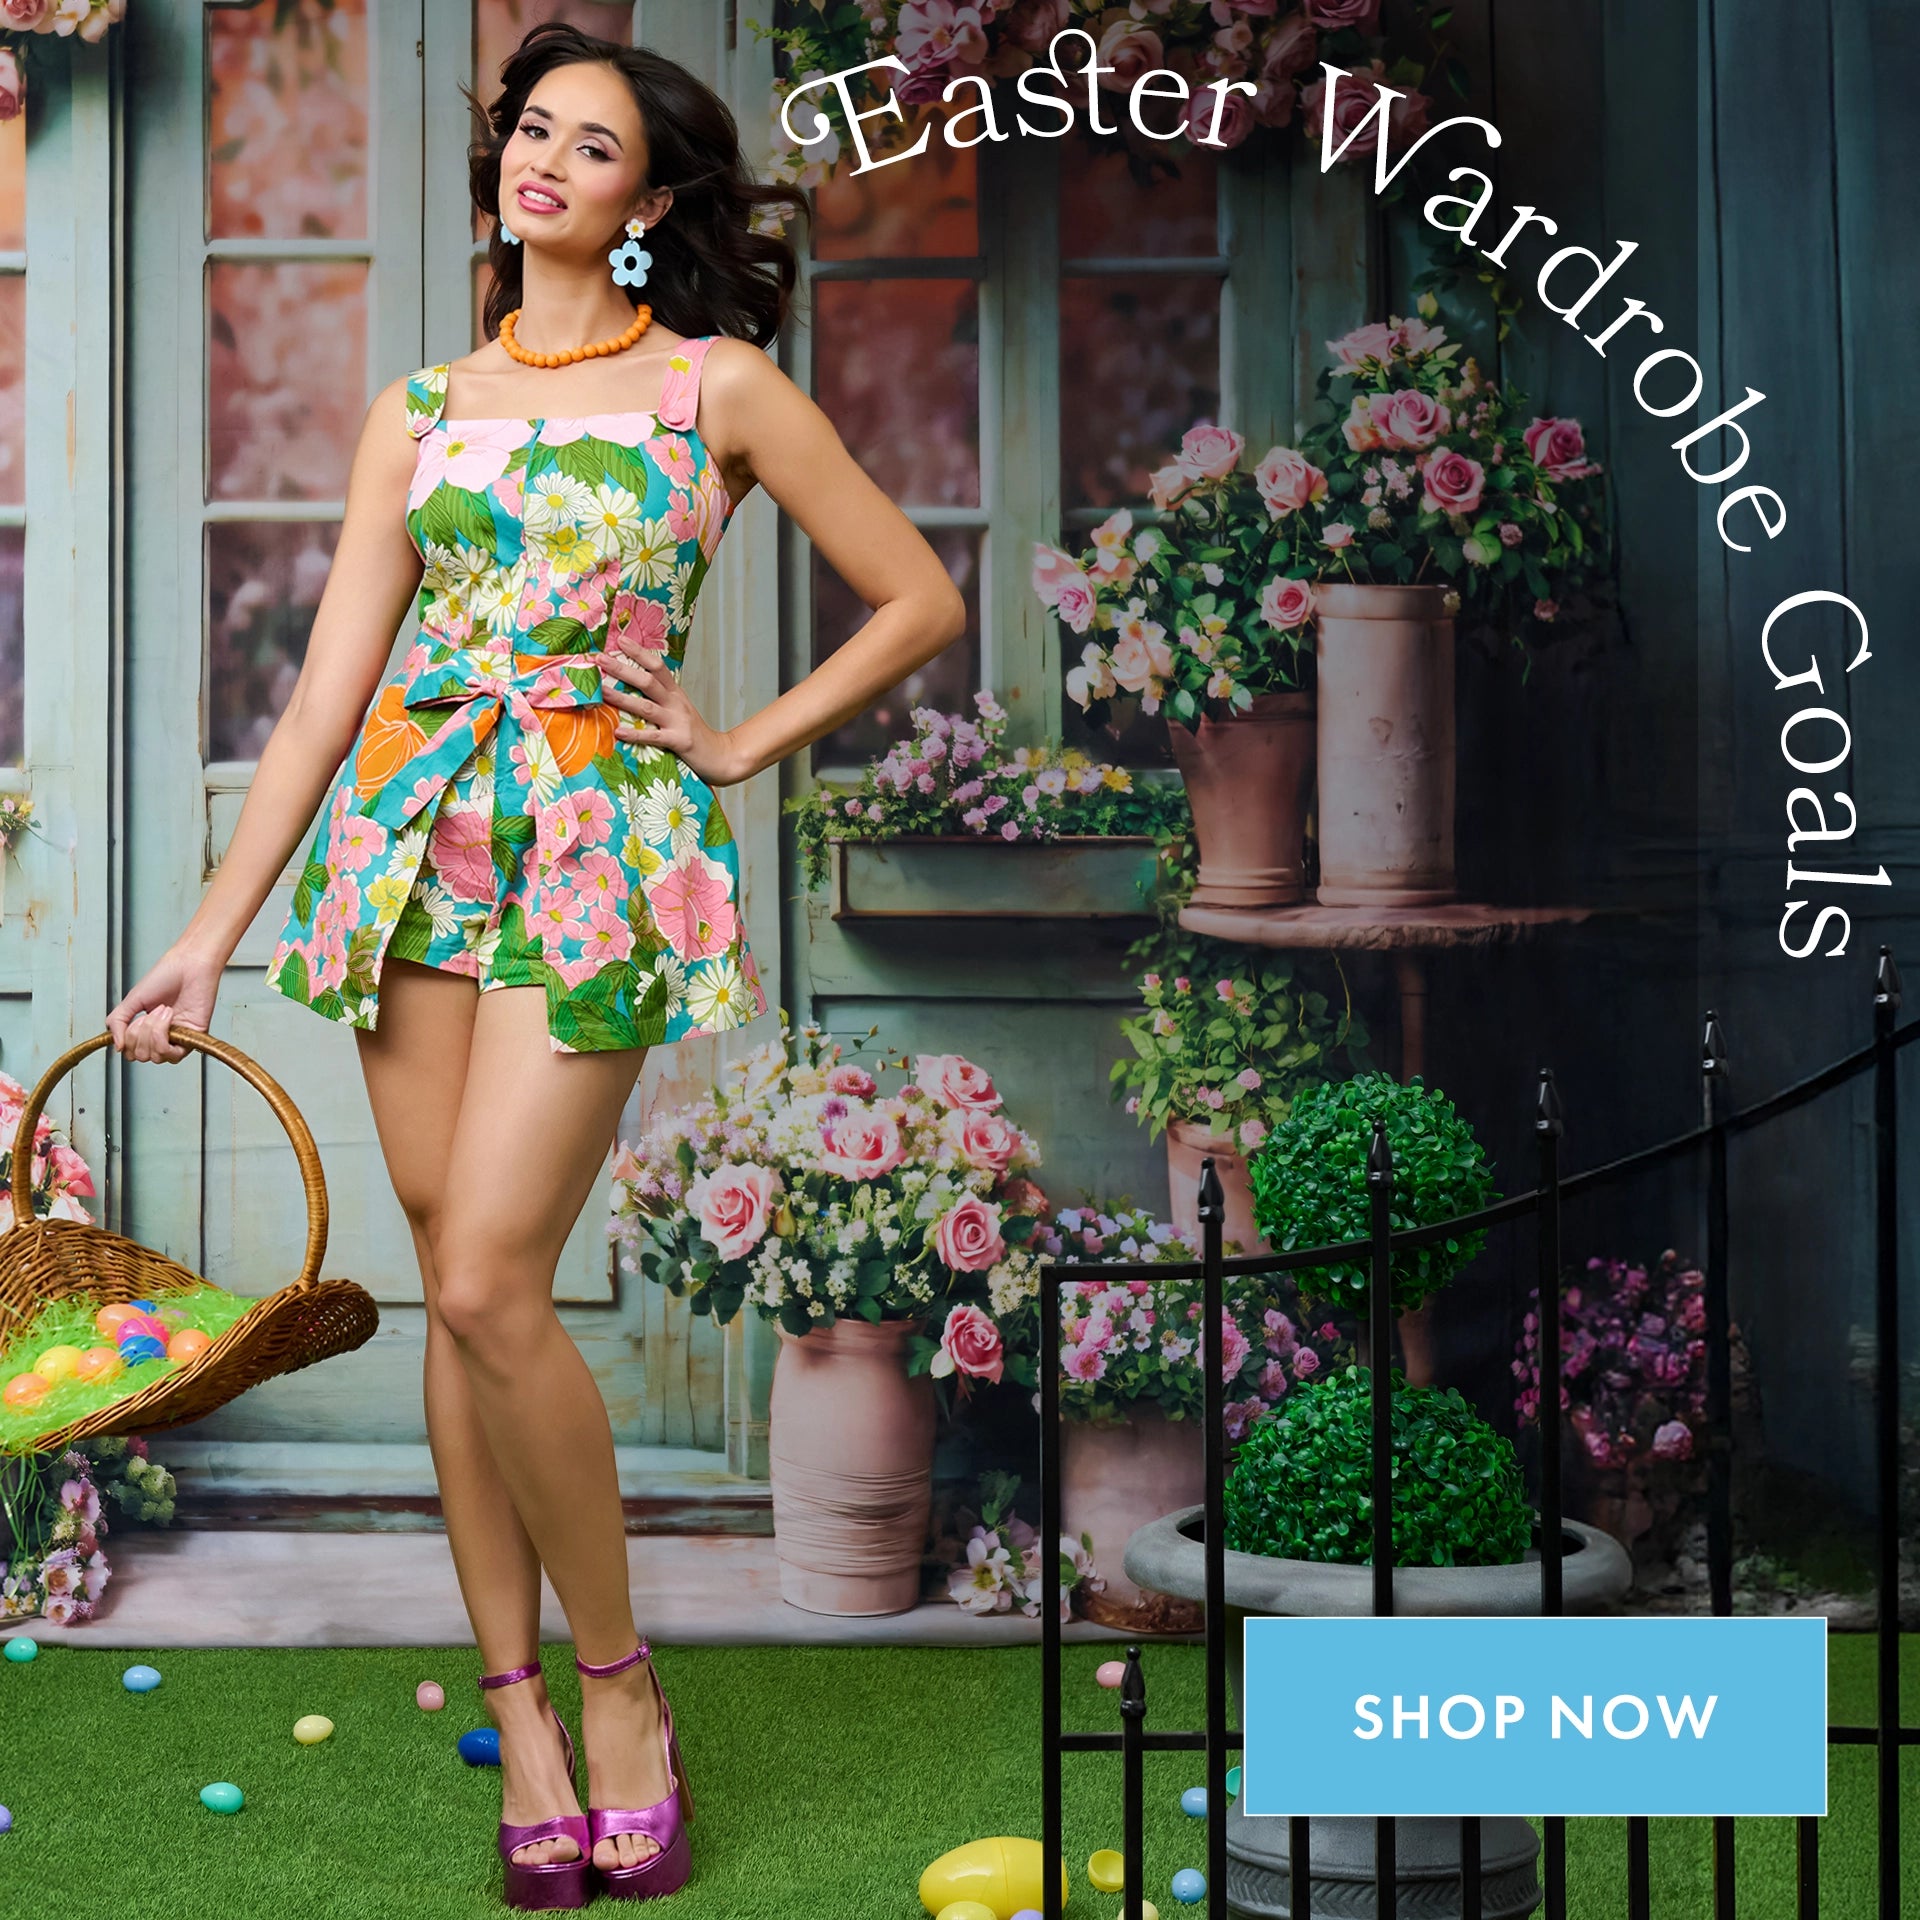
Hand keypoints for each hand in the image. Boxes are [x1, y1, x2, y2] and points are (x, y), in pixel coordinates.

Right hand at [107, 943, 224, 1063]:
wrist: (188, 966)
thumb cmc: (165, 977)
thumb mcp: (131, 1000)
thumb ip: (117, 1023)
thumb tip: (116, 1046)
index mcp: (147, 1029)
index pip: (129, 1052)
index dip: (127, 1038)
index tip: (134, 1018)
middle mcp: (162, 1037)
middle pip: (139, 1056)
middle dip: (138, 1033)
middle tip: (148, 1013)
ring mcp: (177, 1039)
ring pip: (154, 1057)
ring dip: (152, 1032)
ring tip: (161, 1010)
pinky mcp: (192, 1039)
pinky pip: (172, 1055)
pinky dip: (163, 1036)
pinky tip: (169, 1017)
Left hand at [596, 635, 750, 787]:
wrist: (721, 755)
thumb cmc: (694, 733)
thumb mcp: (679, 708)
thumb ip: (660, 698)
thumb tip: (633, 687)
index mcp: (675, 693)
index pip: (657, 666)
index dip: (639, 652)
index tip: (620, 640)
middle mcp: (676, 703)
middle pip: (648, 681)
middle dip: (623, 669)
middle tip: (601, 659)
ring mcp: (678, 721)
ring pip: (646, 706)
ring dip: (622, 698)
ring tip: (603, 691)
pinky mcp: (678, 741)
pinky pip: (653, 736)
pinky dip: (635, 734)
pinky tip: (619, 732)